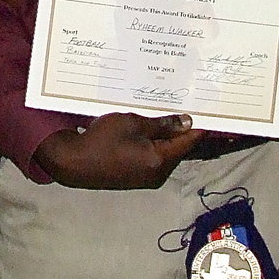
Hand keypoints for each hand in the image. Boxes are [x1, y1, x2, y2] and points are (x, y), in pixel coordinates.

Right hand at [32, 111, 202, 188]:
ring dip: (164, 132)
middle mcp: (157, 173)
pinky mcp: (133, 175)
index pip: (188, 141)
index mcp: (160, 161)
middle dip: (180, 126)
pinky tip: (147, 124)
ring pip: (163, 150)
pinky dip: (151, 140)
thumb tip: (187, 122)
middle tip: (185, 102)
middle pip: (177, 147)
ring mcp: (144, 176)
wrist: (71, 162)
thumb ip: (162, 124)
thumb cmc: (102, 140)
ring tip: (165, 108)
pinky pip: (150, 155)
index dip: (198, 124)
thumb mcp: (133, 123)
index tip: (206, 107)